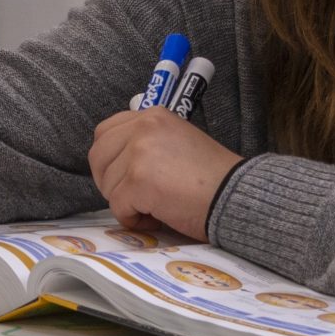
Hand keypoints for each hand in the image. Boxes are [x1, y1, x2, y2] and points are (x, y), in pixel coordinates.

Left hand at [88, 107, 241, 240]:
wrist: (236, 196)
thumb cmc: (212, 177)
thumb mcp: (176, 142)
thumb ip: (147, 143)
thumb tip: (115, 163)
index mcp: (152, 115)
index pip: (105, 132)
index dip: (108, 159)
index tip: (123, 177)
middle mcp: (143, 127)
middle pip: (98, 157)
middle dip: (109, 182)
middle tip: (132, 197)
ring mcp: (139, 153)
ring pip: (107, 185)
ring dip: (126, 203)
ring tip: (155, 208)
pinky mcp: (138, 180)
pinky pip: (118, 207)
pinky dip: (134, 220)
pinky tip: (157, 219)